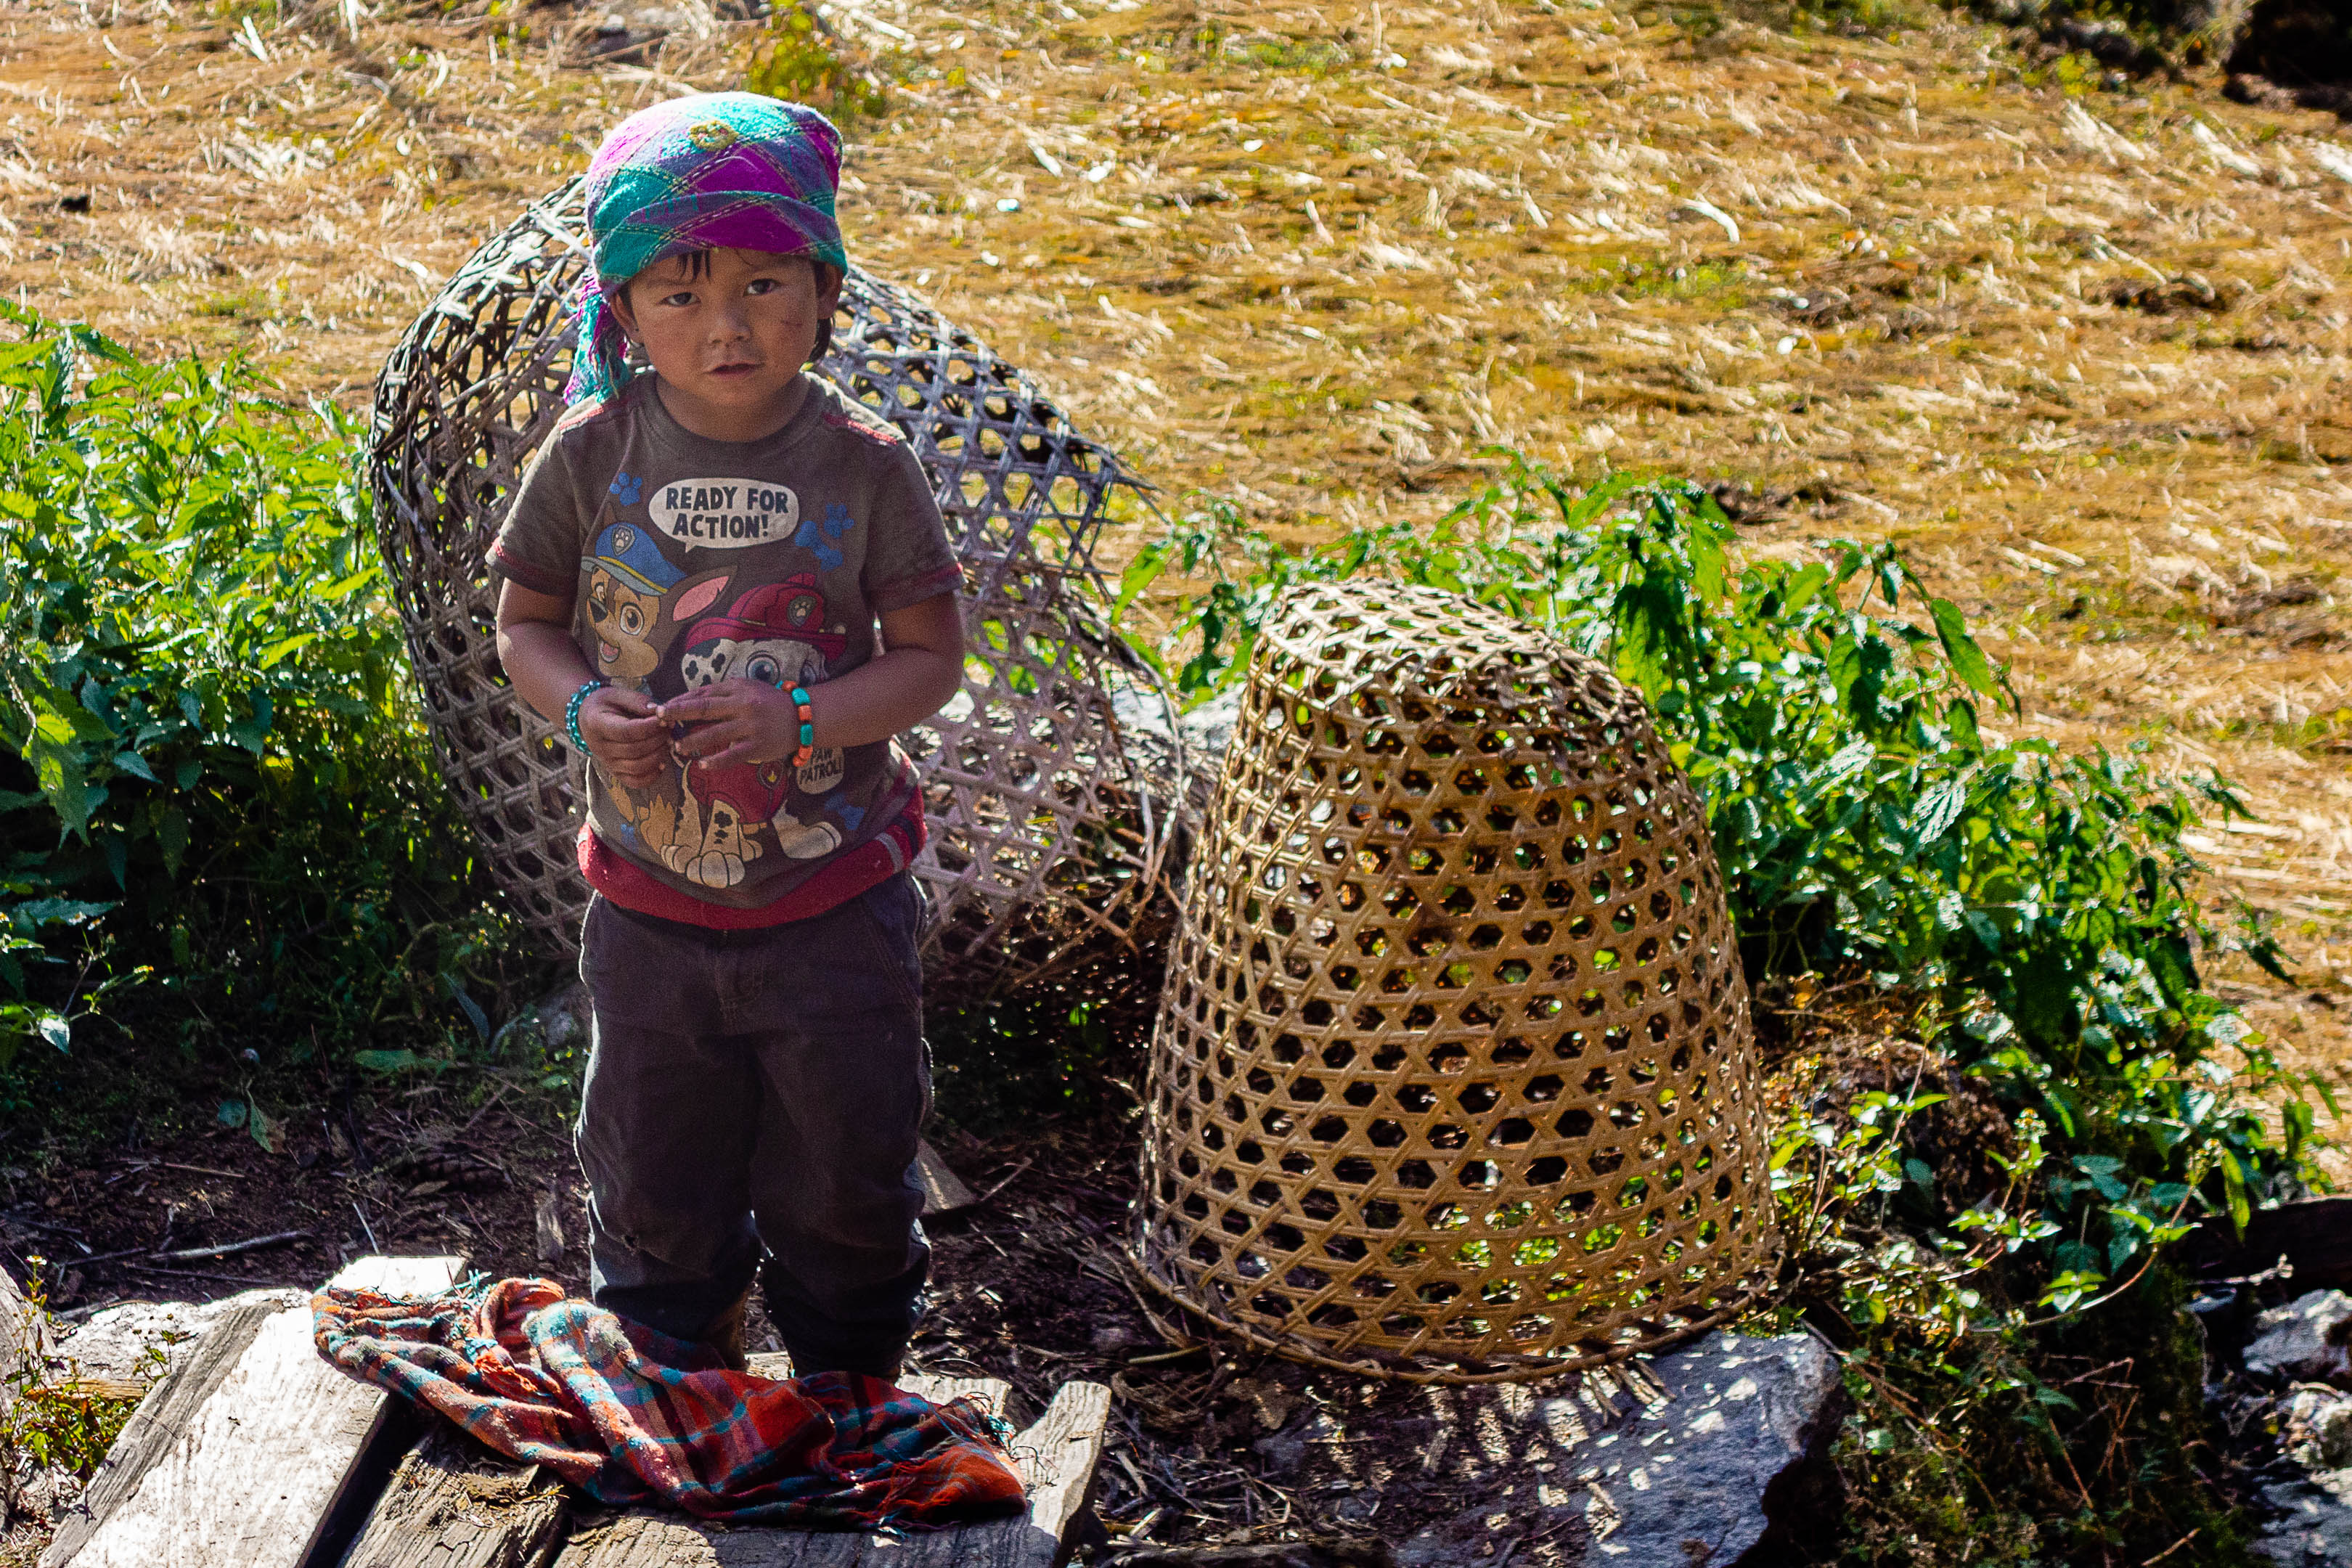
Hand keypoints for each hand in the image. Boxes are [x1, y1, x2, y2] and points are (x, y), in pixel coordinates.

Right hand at [579, 686, 669, 789]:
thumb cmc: (605, 704)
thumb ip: (638, 701)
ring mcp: (607, 763)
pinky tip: (662, 762)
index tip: (664, 719)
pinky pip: (635, 782)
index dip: (649, 727)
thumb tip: (659, 711)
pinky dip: (652, 775)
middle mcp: (600, 748)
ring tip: (667, 742)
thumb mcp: (618, 694)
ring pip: (637, 767)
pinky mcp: (615, 773)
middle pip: (634, 750)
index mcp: (597, 725)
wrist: (588, 718)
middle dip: (657, 740)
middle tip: (669, 728)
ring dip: (658, 756)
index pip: (626, 731)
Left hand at [656, 678, 803, 770]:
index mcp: (737, 690)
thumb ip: (721, 693)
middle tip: (659, 720)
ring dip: (693, 741)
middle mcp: (742, 706)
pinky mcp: (757, 747)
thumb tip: (689, 699)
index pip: (703, 694)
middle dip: (679, 713)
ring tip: (677, 747)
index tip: (661, 707)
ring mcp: (750, 727)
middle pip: (704, 709)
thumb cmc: (769, 702)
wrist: (801, 717)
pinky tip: (701, 765)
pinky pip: (733, 755)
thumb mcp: (746, 689)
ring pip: (715, 734)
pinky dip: (716, 761)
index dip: (680, 700)